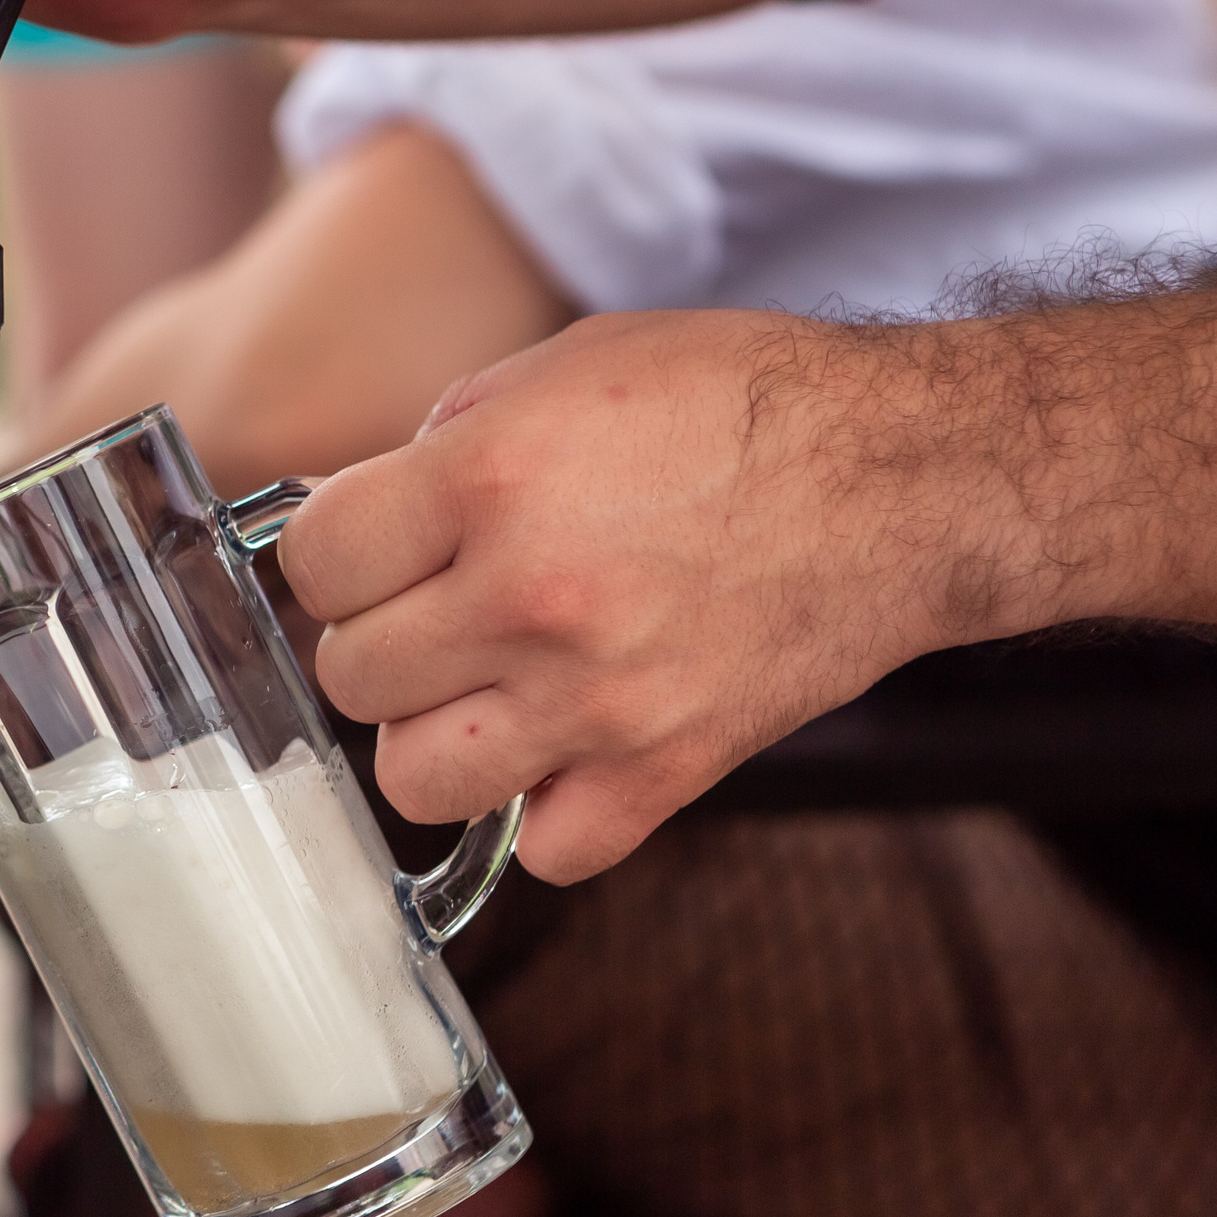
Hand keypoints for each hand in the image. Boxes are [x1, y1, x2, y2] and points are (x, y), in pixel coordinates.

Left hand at [275, 311, 1012, 884]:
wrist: (903, 480)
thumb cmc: (739, 405)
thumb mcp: (566, 366)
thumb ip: (443, 444)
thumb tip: (352, 520)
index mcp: (492, 479)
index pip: (313, 562)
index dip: (332, 554)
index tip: (369, 550)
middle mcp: (532, 599)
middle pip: (350, 675)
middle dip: (381, 636)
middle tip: (438, 608)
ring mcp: (597, 703)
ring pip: (414, 780)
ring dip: (435, 734)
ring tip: (486, 685)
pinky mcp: (664, 774)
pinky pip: (542, 849)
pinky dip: (543, 810)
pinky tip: (566, 743)